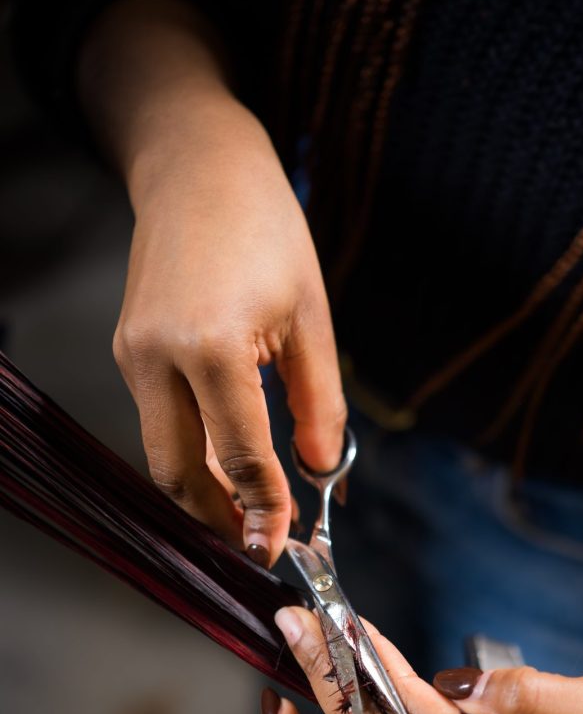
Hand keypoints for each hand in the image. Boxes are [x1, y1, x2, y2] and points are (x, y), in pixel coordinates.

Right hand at [113, 97, 345, 562]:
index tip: (284, 546)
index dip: (266, 511)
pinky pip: (160, 422)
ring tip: (251, 514)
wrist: (198, 167)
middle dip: (220, 521)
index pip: (241, 457)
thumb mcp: (312, 318)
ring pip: (163, 453)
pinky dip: (194, 455)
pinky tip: (230, 464)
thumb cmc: (265, 228)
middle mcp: (157, 357)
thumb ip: (320, 404)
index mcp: (211, 346)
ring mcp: (133, 354)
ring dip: (205, 493)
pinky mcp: (129, 350)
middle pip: (179, 474)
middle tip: (259, 545)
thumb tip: (322, 474)